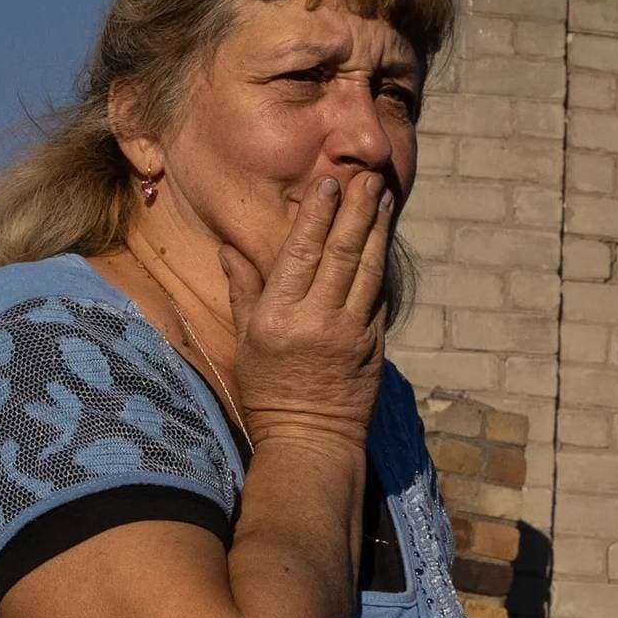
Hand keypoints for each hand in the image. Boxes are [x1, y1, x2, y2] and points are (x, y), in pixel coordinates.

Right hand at [219, 171, 394, 461]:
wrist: (310, 440)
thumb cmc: (268, 392)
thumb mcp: (245, 343)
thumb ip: (244, 291)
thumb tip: (230, 248)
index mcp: (279, 317)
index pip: (301, 254)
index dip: (318, 215)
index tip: (330, 183)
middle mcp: (317, 320)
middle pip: (342, 253)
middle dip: (357, 210)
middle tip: (369, 176)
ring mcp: (351, 332)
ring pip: (368, 270)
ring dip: (378, 230)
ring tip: (385, 197)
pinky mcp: (375, 344)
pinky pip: (379, 296)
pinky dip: (384, 264)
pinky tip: (386, 239)